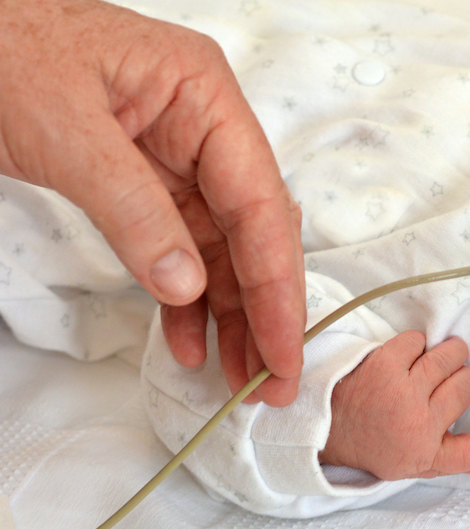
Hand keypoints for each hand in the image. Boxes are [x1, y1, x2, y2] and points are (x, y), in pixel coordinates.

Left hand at [0, 0, 304, 405]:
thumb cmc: (4, 48)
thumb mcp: (64, 129)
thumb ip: (131, 208)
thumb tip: (184, 284)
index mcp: (204, 95)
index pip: (258, 202)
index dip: (274, 283)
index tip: (282, 347)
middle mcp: (204, 125)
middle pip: (252, 230)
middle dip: (264, 307)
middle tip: (272, 379)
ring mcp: (177, 152)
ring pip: (221, 246)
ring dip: (230, 313)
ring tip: (235, 375)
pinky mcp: (147, 179)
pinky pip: (179, 244)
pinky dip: (183, 296)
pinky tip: (187, 339)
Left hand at [320, 331, 469, 479]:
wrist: (323, 425)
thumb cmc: (370, 441)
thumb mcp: (407, 463)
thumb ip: (446, 456)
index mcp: (425, 454)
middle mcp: (418, 425)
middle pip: (466, 385)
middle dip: (462, 376)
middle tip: (449, 377)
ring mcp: (402, 393)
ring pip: (448, 356)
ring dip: (448, 352)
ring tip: (438, 357)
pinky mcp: (385, 365)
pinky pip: (419, 341)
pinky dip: (416, 344)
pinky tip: (408, 355)